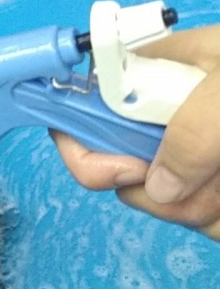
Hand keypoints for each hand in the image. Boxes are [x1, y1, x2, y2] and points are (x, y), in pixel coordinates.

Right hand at [53, 25, 219, 239]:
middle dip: (147, 184)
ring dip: (192, 205)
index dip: (82, 139)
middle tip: (199, 178)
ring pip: (150, 199)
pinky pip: (191, 218)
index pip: (85, 101)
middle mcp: (168, 115)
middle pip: (110, 161)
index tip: (123, 168)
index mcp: (164, 70)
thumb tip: (157, 185)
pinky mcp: (206, 190)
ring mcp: (189, 156)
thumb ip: (192, 130)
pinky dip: (214, 219)